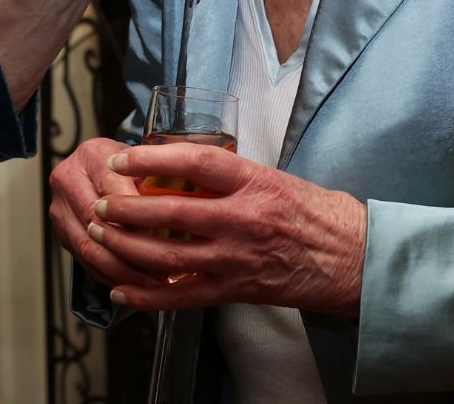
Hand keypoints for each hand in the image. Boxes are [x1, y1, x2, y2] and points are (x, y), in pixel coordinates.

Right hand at [47, 137, 164, 290]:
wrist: (101, 165)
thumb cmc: (130, 164)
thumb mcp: (146, 161)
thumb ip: (157, 183)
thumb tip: (177, 220)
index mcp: (92, 155)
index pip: (114, 193)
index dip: (139, 220)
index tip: (166, 240)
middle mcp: (68, 179)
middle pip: (96, 224)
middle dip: (131, 254)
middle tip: (161, 272)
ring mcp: (60, 207)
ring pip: (88, 248)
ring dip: (120, 272)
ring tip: (150, 284)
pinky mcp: (61, 232)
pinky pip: (84, 260)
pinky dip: (110, 276)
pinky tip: (132, 285)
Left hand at [88, 141, 366, 315]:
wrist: (354, 260)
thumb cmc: (316, 215)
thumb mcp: (275, 179)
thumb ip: (230, 175)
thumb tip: (180, 166)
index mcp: (255, 182)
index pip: (194, 163)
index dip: (152, 159)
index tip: (123, 157)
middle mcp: (243, 219)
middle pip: (170, 212)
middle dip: (126, 208)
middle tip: (100, 202)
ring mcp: (238, 259)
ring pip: (169, 255)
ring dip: (127, 246)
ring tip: (100, 235)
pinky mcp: (237, 290)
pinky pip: (183, 296)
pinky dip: (148, 295)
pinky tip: (123, 289)